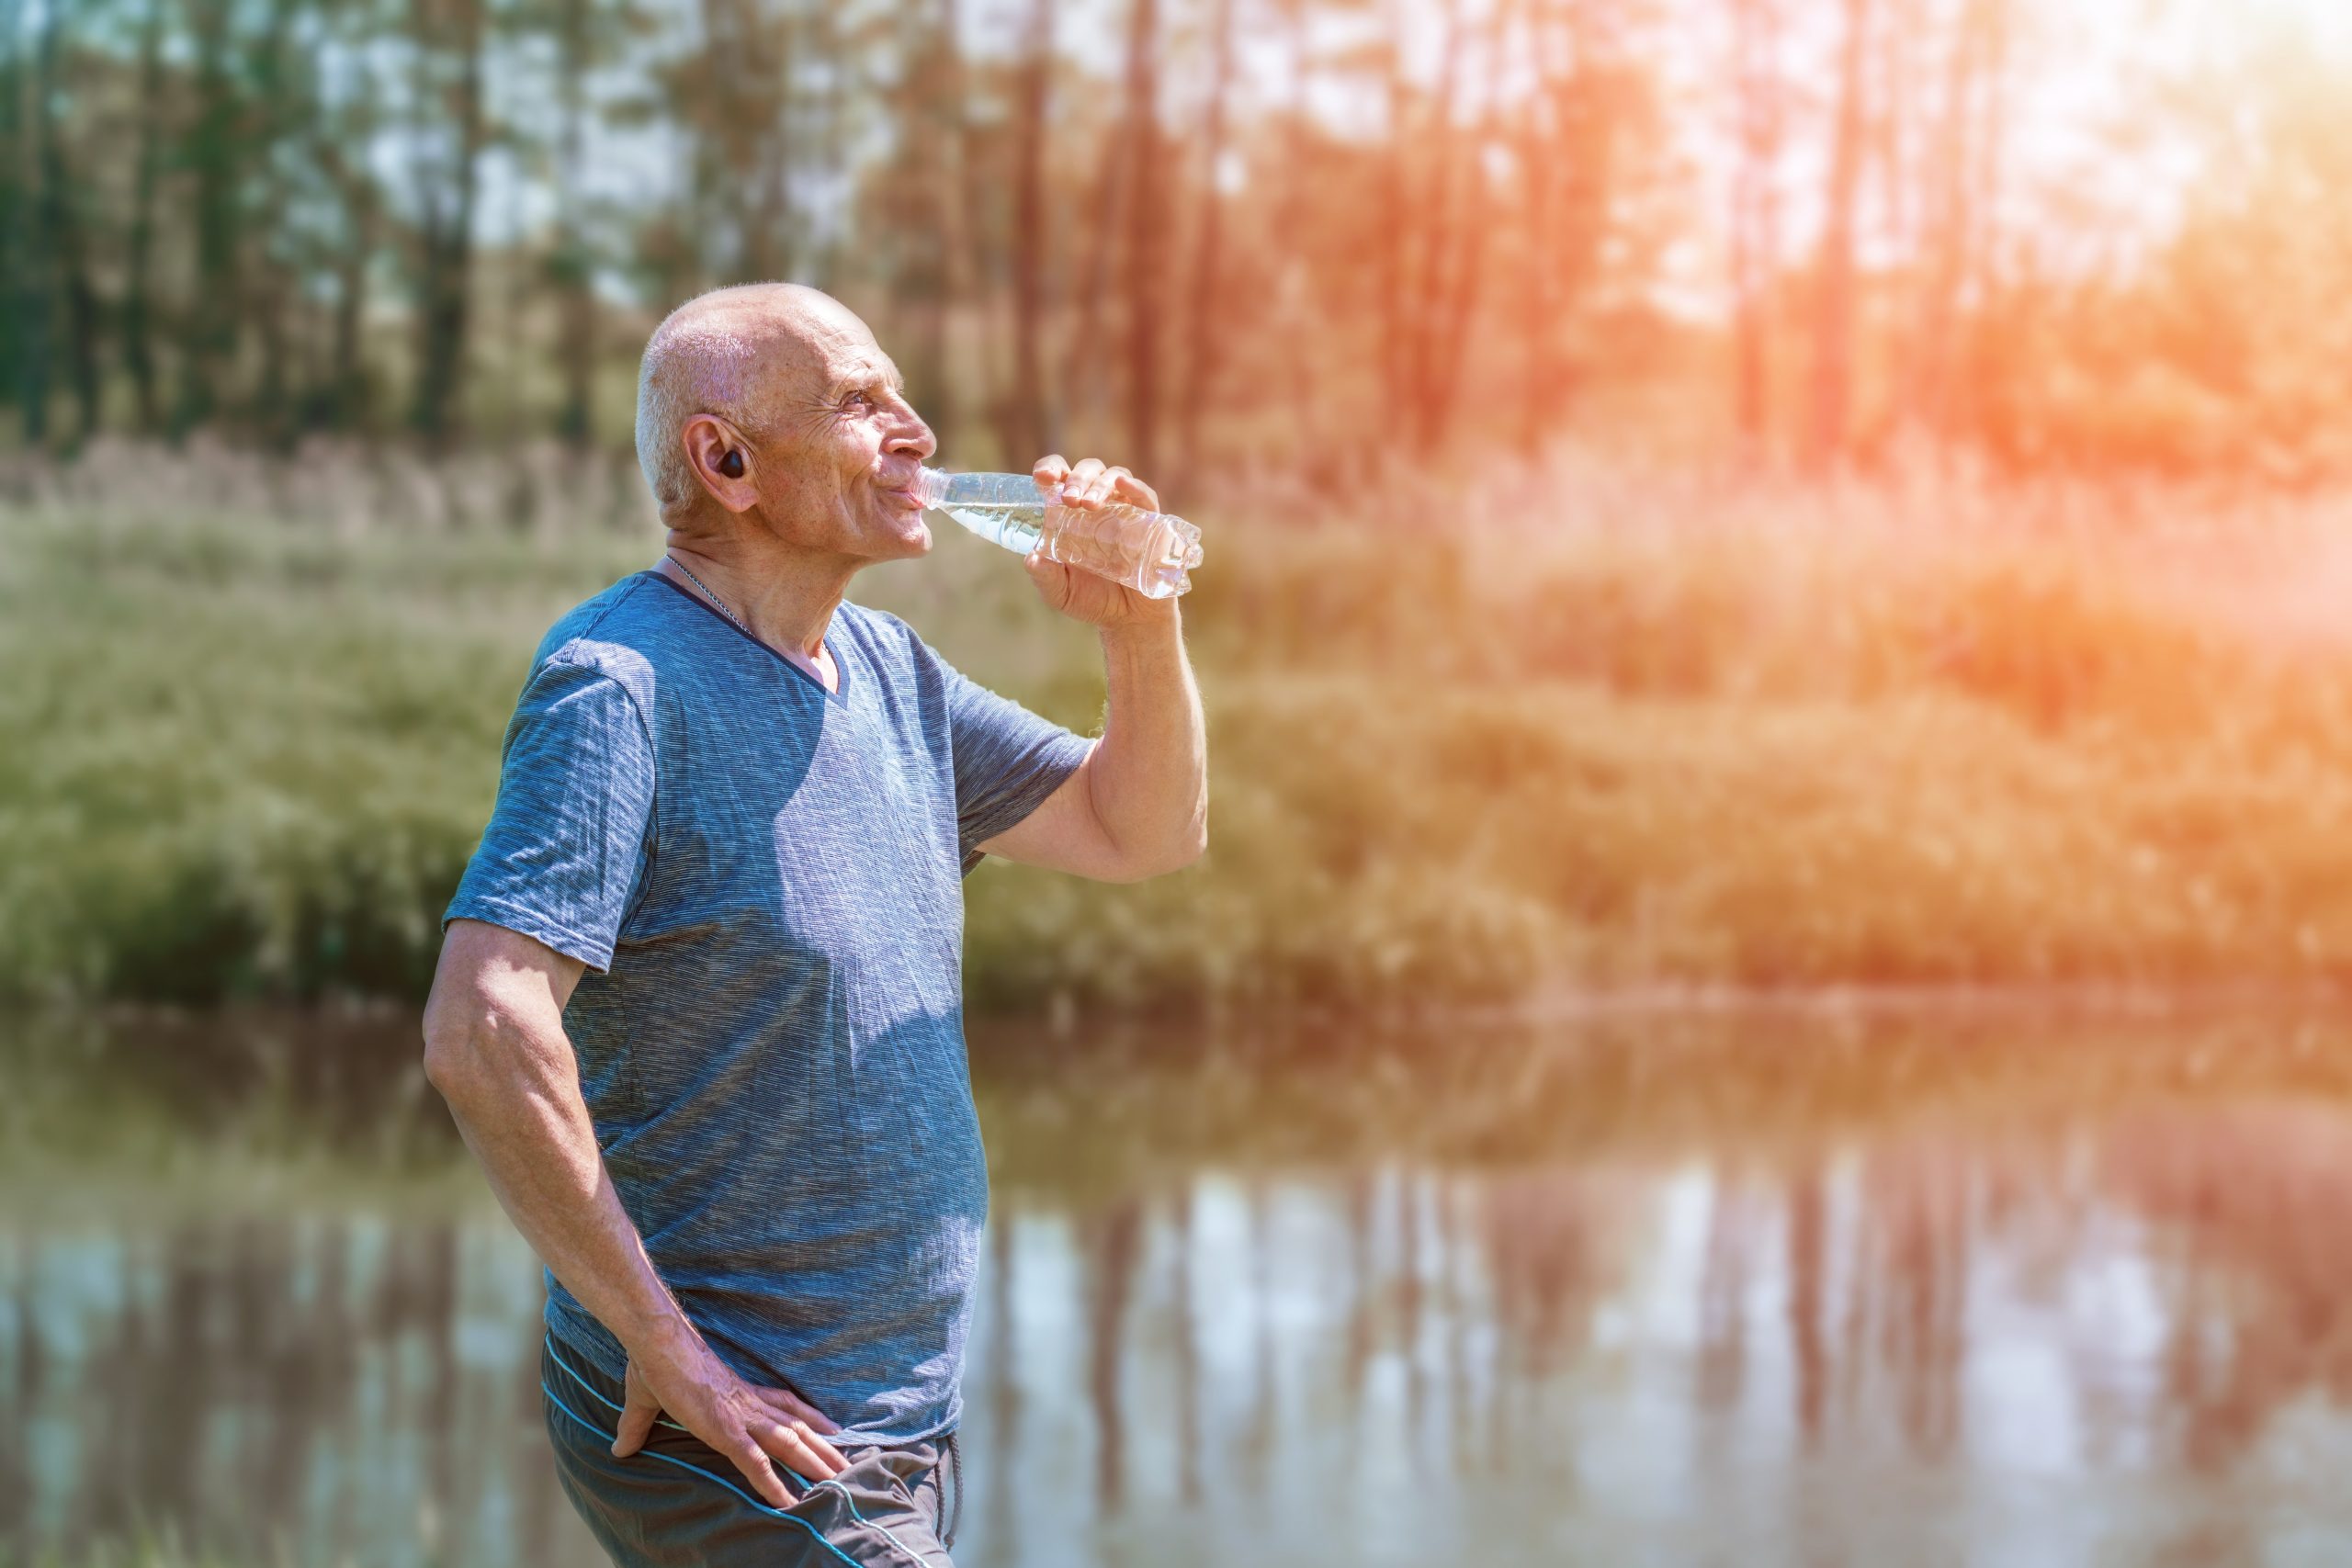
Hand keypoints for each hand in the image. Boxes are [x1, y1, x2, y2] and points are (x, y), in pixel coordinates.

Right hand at [611, 1335, 847, 1507]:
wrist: (656, 1342)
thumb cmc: (655, 1364)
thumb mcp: (648, 1401)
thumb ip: (638, 1427)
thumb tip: (618, 1448)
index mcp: (738, 1394)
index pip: (784, 1405)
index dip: (810, 1417)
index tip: (833, 1429)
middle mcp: (747, 1404)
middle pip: (797, 1427)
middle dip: (823, 1448)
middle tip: (850, 1466)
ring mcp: (739, 1416)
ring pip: (788, 1443)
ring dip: (814, 1463)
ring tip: (837, 1482)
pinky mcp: (724, 1429)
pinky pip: (755, 1461)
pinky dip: (773, 1482)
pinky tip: (787, 1501)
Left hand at [1027, 455, 1178, 629]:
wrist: (1129, 620)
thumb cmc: (1092, 600)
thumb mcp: (1060, 592)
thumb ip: (1044, 576)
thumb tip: (1032, 558)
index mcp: (1070, 513)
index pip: (1060, 477)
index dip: (1050, 468)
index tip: (1043, 478)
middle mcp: (1098, 505)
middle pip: (1088, 471)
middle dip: (1077, 479)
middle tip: (1070, 500)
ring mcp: (1125, 511)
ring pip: (1114, 477)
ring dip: (1100, 484)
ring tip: (1089, 504)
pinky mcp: (1150, 523)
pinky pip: (1145, 497)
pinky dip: (1135, 487)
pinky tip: (1123, 485)